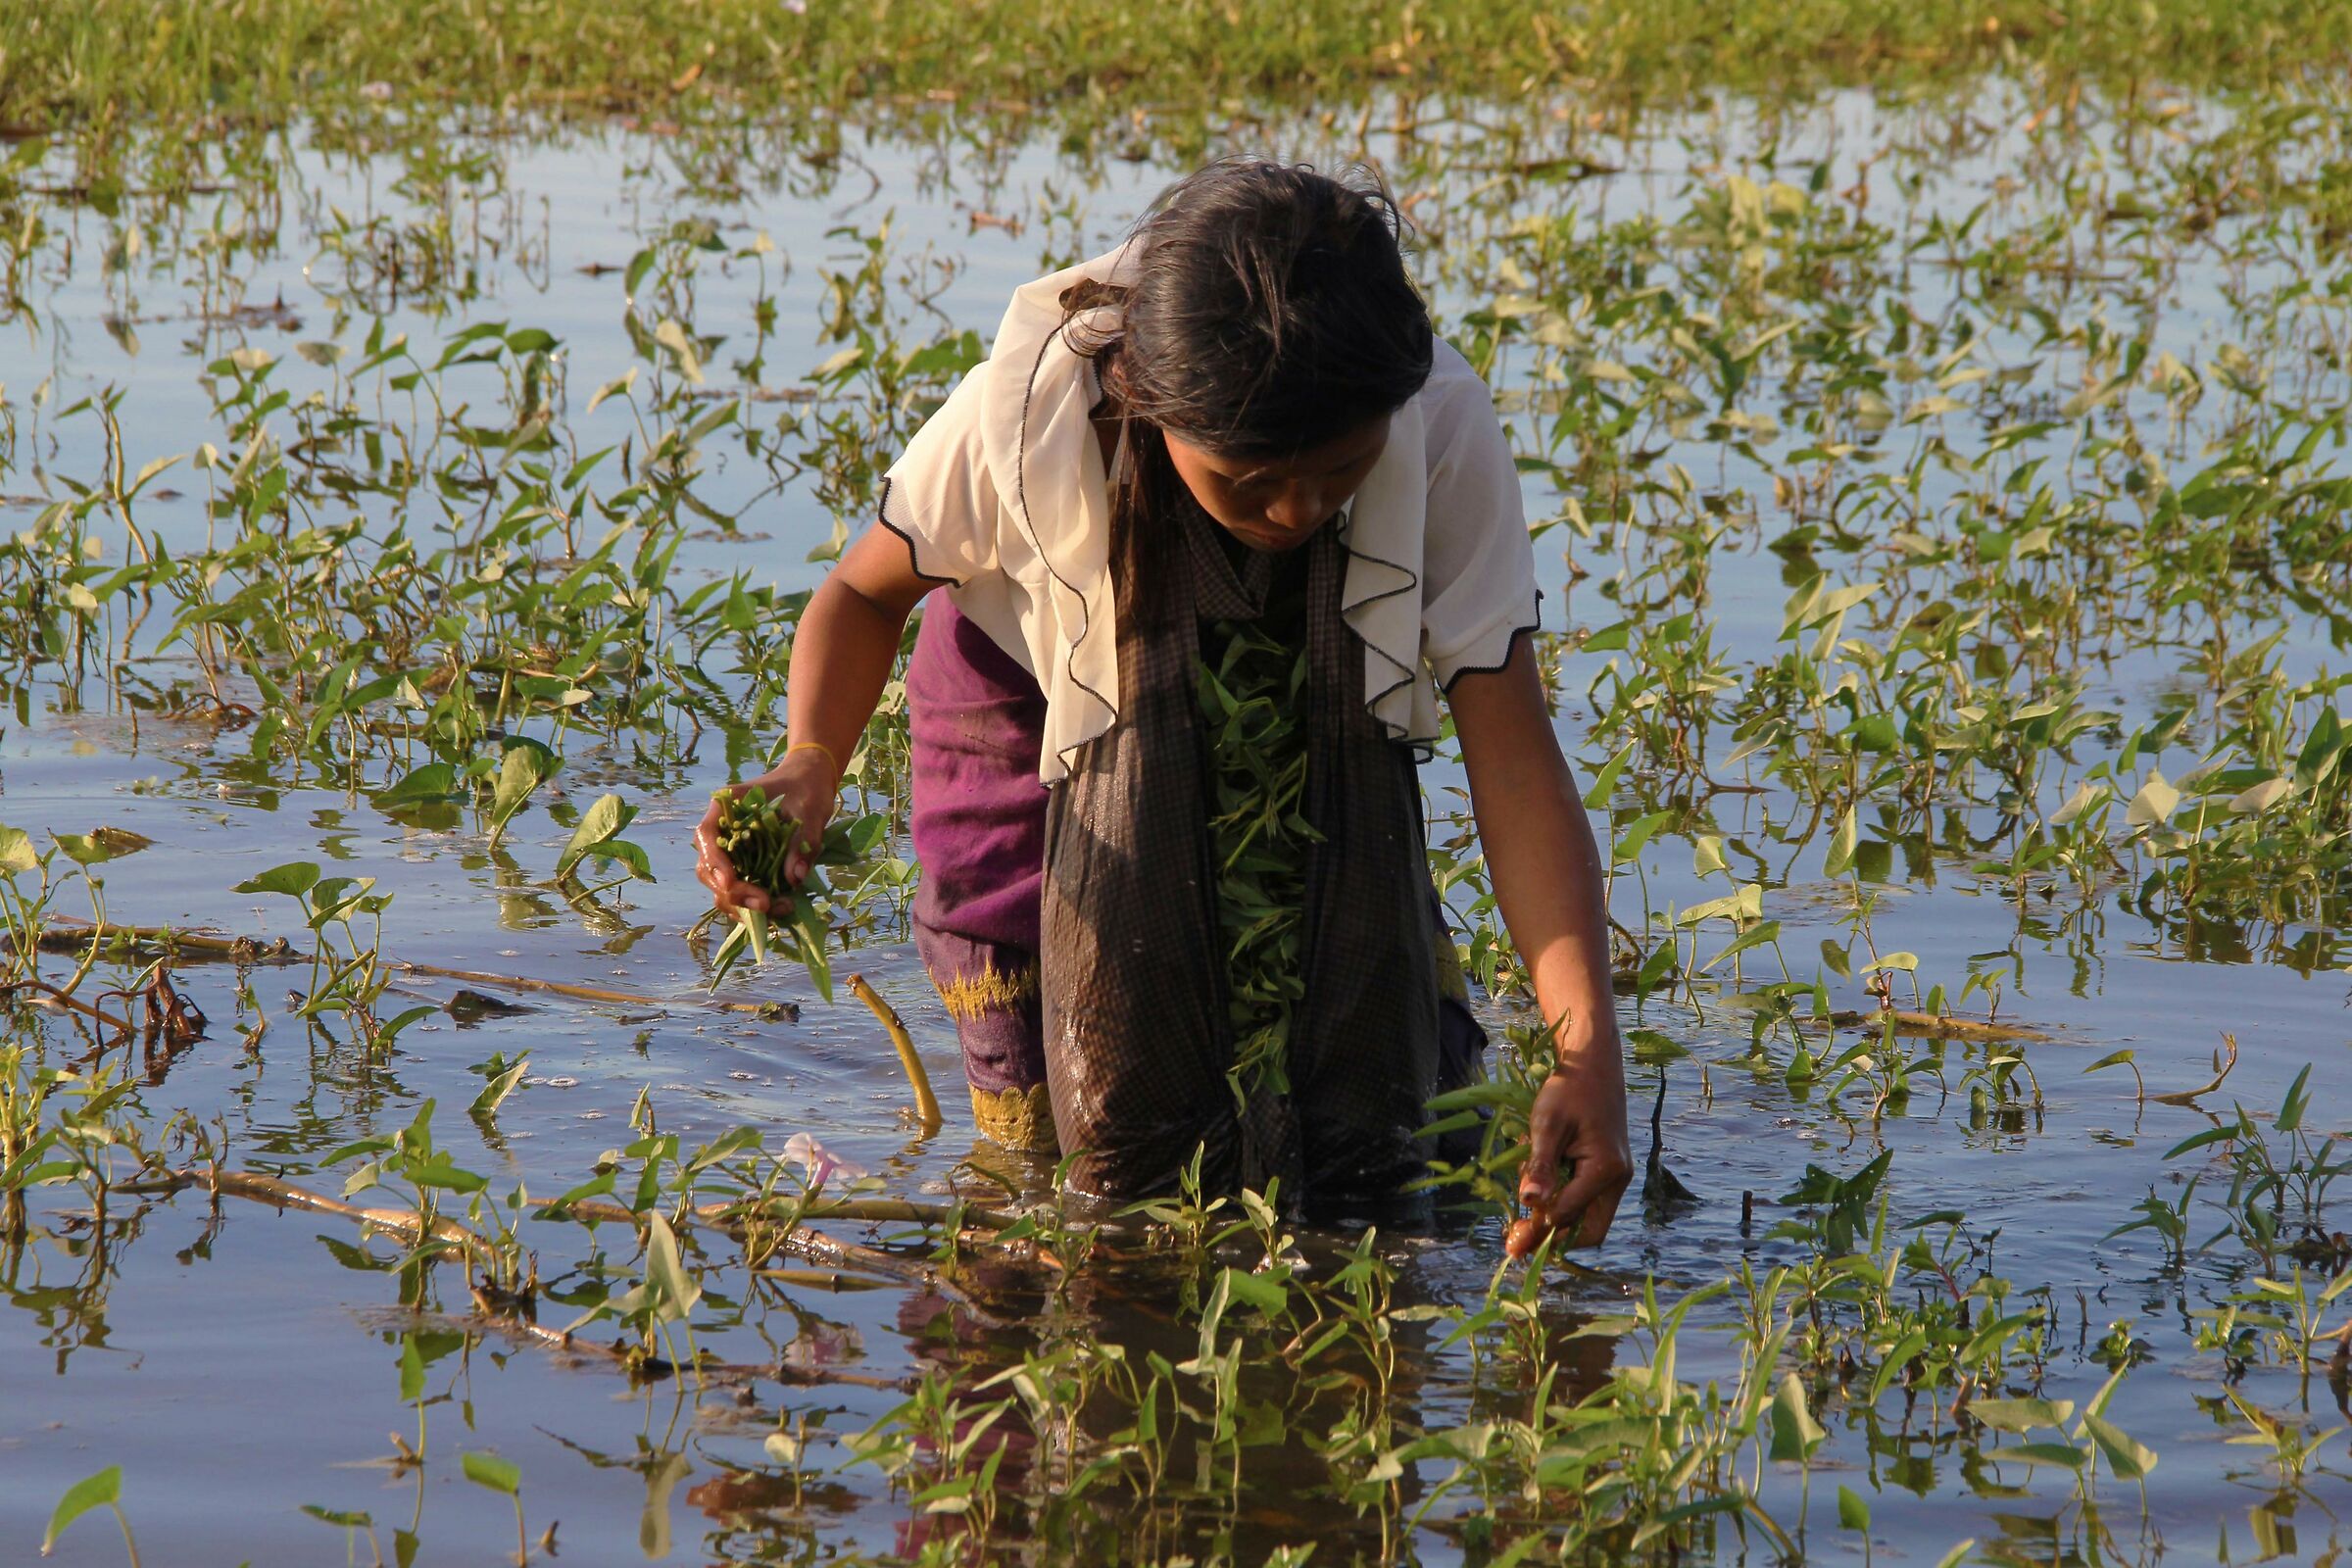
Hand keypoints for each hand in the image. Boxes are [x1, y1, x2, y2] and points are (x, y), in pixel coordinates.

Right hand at [693, 747, 839, 917]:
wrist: (810, 784)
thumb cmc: (806, 788)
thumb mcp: (810, 810)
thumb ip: (803, 841)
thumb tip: (794, 878)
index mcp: (726, 807)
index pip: (706, 836)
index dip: (714, 861)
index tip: (730, 882)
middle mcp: (721, 831)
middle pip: (709, 868)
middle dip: (732, 891)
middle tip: (765, 903)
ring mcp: (731, 851)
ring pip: (721, 885)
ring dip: (743, 904)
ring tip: (780, 907)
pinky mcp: (745, 866)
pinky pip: (739, 890)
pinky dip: (753, 904)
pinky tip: (778, 908)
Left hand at [1509, 1050, 1631, 1255]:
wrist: (1592, 1065)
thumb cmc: (1568, 1090)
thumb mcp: (1547, 1124)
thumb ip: (1540, 1165)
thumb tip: (1529, 1202)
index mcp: (1606, 1169)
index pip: (1568, 1213)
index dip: (1539, 1229)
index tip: (1511, 1243)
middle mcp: (1618, 1179)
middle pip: (1590, 1231)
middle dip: (1555, 1238)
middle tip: (1519, 1240)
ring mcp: (1616, 1177)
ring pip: (1589, 1219)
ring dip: (1558, 1221)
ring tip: (1525, 1210)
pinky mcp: (1608, 1172)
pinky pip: (1586, 1201)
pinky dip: (1562, 1203)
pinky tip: (1539, 1187)